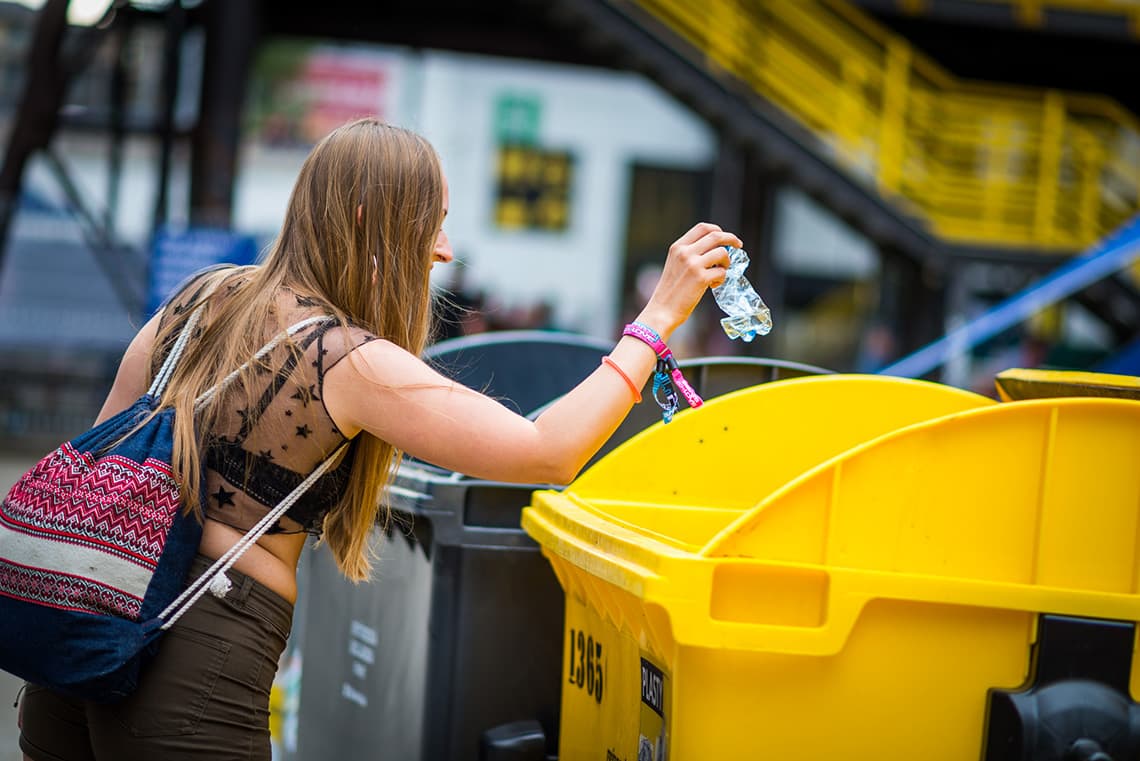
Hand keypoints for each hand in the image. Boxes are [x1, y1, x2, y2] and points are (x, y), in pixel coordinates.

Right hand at [637, 222, 740, 338]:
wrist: (662, 310)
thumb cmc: (670, 291)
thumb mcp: (675, 265)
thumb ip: (690, 254)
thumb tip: (715, 249)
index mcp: (677, 247)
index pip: (702, 228)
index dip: (718, 230)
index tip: (726, 238)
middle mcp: (685, 252)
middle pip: (716, 236)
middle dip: (731, 239)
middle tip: (738, 246)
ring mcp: (693, 264)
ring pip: (722, 253)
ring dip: (726, 262)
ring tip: (720, 273)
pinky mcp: (700, 278)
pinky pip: (722, 272)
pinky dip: (722, 279)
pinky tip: (713, 286)